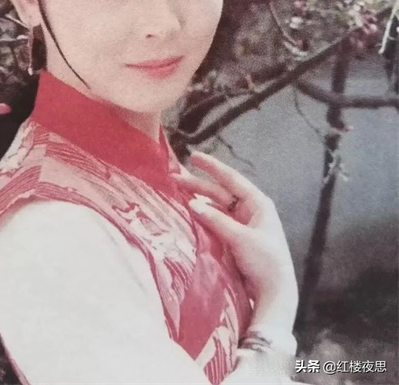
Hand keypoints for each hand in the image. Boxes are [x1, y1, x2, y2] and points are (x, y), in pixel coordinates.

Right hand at [170, 151, 297, 329]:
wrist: (275, 293)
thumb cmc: (265, 261)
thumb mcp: (240, 238)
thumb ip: (216, 221)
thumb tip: (192, 204)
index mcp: (257, 203)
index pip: (231, 179)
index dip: (212, 167)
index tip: (193, 156)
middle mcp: (250, 210)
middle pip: (220, 192)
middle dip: (198, 185)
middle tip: (175, 179)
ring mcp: (242, 224)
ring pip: (216, 207)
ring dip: (198, 200)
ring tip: (177, 194)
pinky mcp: (235, 239)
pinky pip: (216, 222)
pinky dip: (202, 217)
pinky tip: (188, 214)